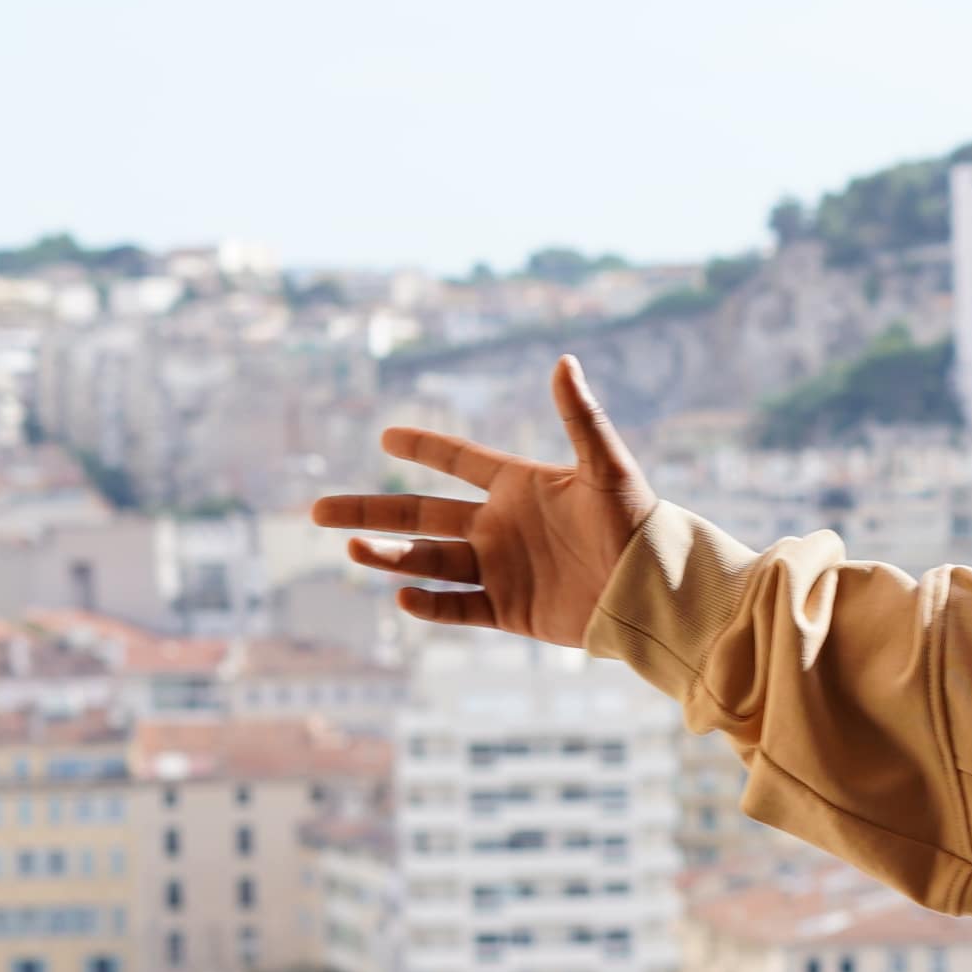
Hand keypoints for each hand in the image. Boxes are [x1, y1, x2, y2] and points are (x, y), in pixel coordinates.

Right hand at [310, 358, 652, 645]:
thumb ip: (580, 418)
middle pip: (421, 515)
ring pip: (431, 562)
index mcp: (518, 486)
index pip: (459, 460)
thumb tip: (565, 361)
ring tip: (353, 550)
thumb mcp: (607, 469)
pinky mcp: (509, 610)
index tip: (385, 434)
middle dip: (370, 512)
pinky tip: (403, 597)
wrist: (654, 590)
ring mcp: (500, 569)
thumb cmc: (637, 524)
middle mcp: (500, 526)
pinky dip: (430, 605)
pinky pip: (458, 607)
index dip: (425, 446)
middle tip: (317, 512)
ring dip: (391, 556)